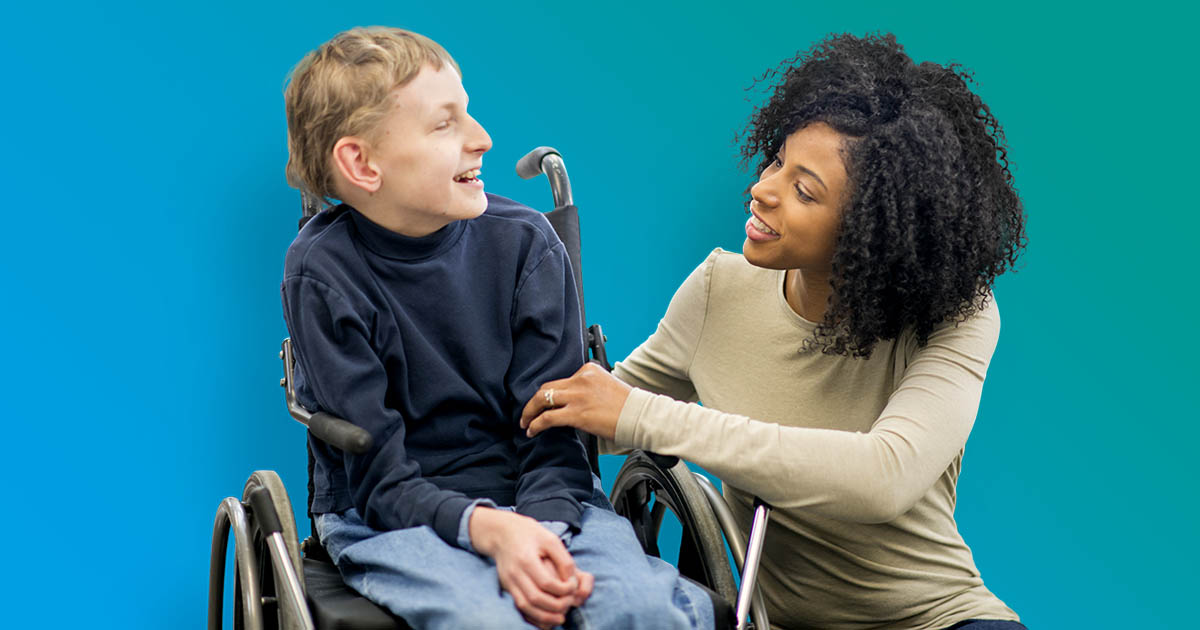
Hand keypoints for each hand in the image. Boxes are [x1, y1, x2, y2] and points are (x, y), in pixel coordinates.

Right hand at [469, 507, 592, 627]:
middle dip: (556, 606)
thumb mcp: (550, 539)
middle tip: (569, 604)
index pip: (546, 583)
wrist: (502, 533)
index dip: (564, 589)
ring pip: (525, 607)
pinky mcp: (506, 587)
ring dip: (544, 616)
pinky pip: (518, 607)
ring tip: (560, 618)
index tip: (573, 586)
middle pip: (535, 598)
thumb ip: (563, 559)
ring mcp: (508, 582)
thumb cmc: (530, 534)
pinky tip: (545, 618)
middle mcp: (514, 573)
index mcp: (526, 559)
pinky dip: (532, 616)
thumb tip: (571, 581)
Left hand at [520, 362, 631, 440]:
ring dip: (530, 412)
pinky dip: (536, 424)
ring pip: (542, 399)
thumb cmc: (628, 406)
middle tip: (527, 412)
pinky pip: (547, 417)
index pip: (562, 380)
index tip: (546, 403)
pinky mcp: (576, 413)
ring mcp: (577, 395)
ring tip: (525, 422)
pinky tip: (532, 430)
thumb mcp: (607, 386)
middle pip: (547, 387)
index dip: (551, 394)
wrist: (641, 416)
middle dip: (534, 401)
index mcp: (589, 370)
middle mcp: (581, 379)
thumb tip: (573, 403)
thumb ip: (589, 389)